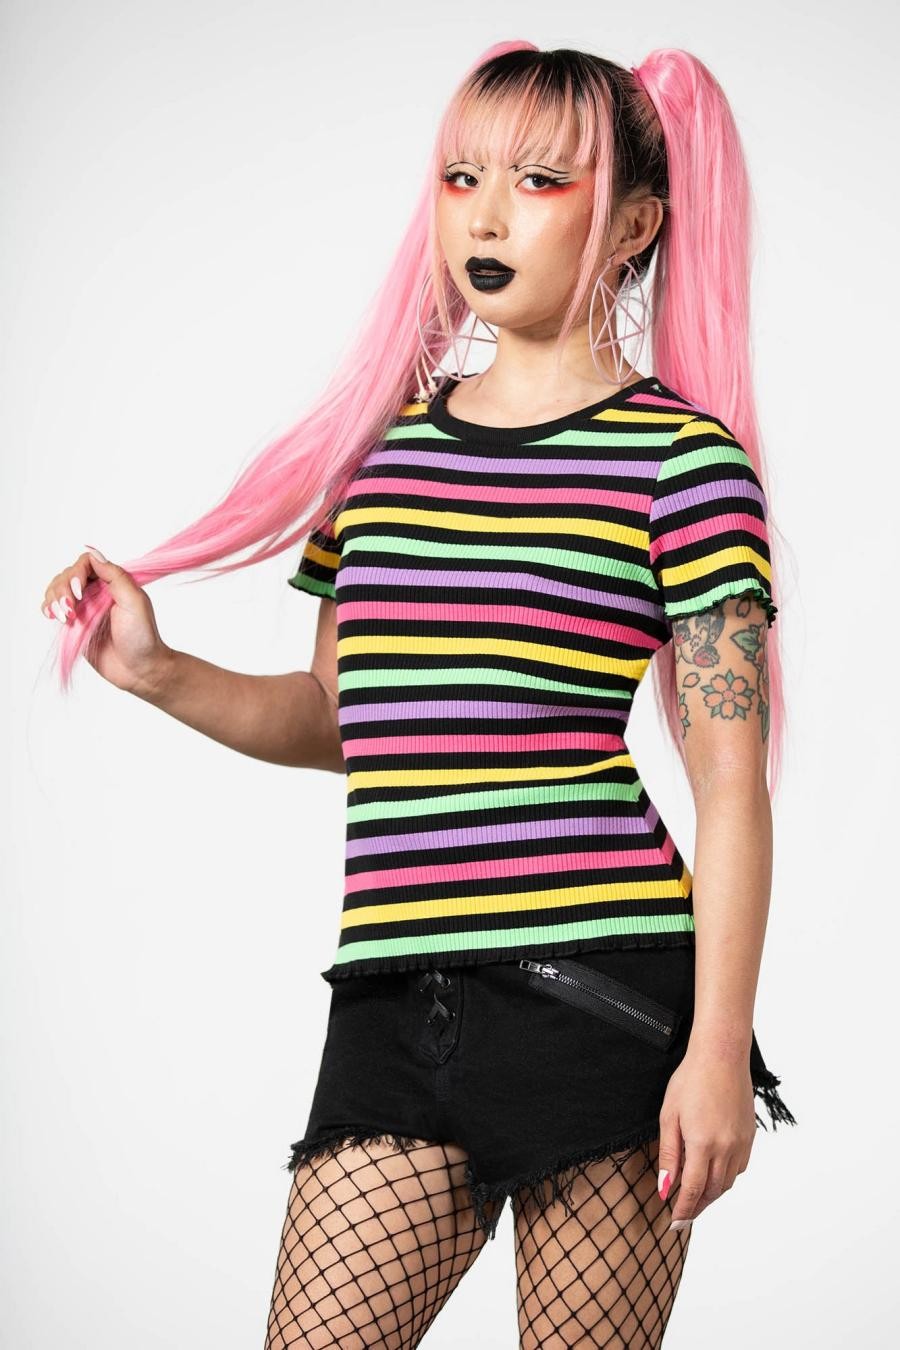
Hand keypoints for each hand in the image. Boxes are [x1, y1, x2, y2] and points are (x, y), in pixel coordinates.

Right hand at [41, 546, 173, 695]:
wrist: (139, 669)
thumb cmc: (142, 636)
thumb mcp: (134, 601)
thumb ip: (115, 576)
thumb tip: (93, 553)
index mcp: (113, 581)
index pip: (86, 563)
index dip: (77, 574)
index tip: (80, 593)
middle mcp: (97, 591)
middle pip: (67, 575)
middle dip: (63, 590)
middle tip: (71, 610)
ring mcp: (84, 608)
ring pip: (57, 590)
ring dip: (54, 599)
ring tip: (65, 617)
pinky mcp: (75, 624)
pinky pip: (54, 609)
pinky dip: (49, 608)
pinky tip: (53, 616)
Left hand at [657, 1042, 756, 1231]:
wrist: (721, 1057)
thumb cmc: (690, 1080)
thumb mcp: (669, 1116)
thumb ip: (669, 1155)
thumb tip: (665, 1188)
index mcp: (703, 1144)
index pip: (693, 1190)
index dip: (683, 1210)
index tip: (674, 1223)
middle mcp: (726, 1148)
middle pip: (713, 1192)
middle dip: (698, 1207)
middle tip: (683, 1216)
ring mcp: (741, 1143)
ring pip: (728, 1182)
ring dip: (713, 1195)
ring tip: (697, 1200)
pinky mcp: (750, 1136)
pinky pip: (739, 1167)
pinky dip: (727, 1178)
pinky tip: (715, 1175)